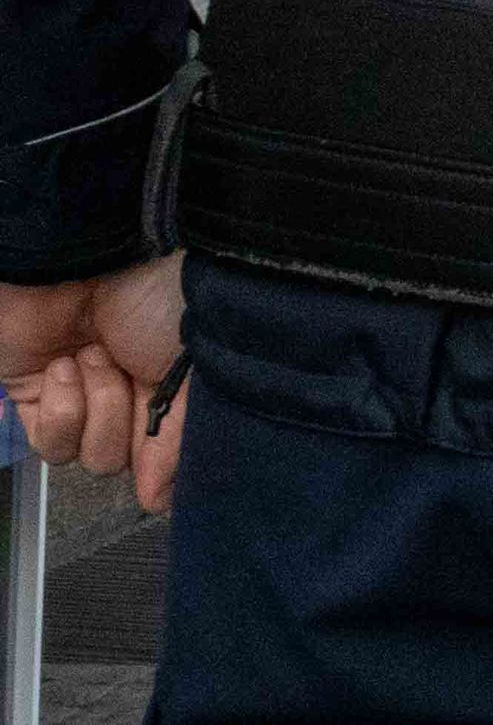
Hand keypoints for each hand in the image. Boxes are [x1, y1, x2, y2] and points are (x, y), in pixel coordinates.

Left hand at [2, 253, 187, 512]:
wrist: (84, 258)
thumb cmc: (150, 293)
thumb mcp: (190, 359)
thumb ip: (180, 434)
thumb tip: (158, 500)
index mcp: (178, 384)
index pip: (173, 453)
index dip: (167, 454)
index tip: (164, 435)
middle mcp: (132, 396)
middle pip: (129, 462)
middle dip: (125, 420)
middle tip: (125, 372)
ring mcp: (83, 399)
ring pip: (89, 458)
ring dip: (92, 408)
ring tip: (91, 358)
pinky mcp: (35, 398)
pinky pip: (48, 443)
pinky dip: (57, 408)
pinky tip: (63, 367)